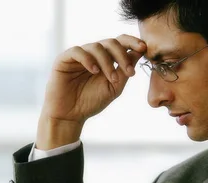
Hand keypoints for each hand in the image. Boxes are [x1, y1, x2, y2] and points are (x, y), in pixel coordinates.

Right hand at [36, 35, 145, 149]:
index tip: (143, 48)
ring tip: (111, 78)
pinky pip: (78, 51)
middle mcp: (92, 55)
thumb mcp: (114, 87)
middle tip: (129, 71)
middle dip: (122, 55)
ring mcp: (78, 56)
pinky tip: (95, 71)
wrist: (70, 116)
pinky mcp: (64, 59)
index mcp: (105, 59)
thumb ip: (125, 70)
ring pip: (97, 46)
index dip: (132, 42)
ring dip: (107, 62)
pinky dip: (88, 59)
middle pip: (111, 42)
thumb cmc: (91, 103)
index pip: (120, 43)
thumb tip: (140, 52)